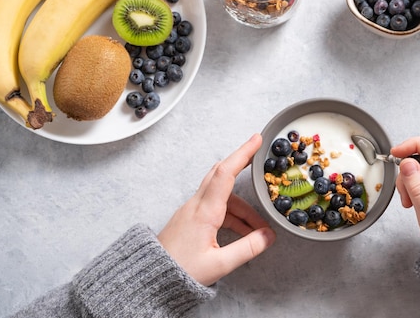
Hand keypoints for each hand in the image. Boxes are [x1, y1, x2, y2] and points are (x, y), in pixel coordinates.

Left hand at [157, 133, 275, 285]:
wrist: (150, 279)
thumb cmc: (180, 271)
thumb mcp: (219, 264)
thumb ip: (247, 248)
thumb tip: (269, 236)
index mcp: (205, 211)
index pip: (225, 173)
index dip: (242, 154)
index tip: (256, 140)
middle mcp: (197, 205)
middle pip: (221, 175)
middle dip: (242, 165)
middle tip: (260, 158)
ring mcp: (192, 211)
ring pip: (223, 197)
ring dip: (243, 208)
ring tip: (260, 230)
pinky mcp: (190, 219)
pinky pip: (216, 208)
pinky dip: (233, 216)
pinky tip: (243, 233)